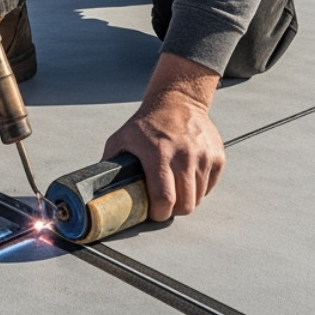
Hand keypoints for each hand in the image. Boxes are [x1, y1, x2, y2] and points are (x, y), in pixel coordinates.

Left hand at [102, 52, 223, 221]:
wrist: (178, 101)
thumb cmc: (148, 123)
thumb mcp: (121, 139)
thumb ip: (109, 164)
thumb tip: (96, 189)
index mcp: (159, 153)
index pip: (165, 199)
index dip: (159, 213)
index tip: (154, 212)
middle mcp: (184, 155)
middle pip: (186, 204)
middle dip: (174, 210)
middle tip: (165, 203)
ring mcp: (204, 155)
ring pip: (199, 197)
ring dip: (187, 198)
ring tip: (176, 187)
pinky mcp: (218, 156)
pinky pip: (211, 185)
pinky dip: (201, 187)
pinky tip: (188, 176)